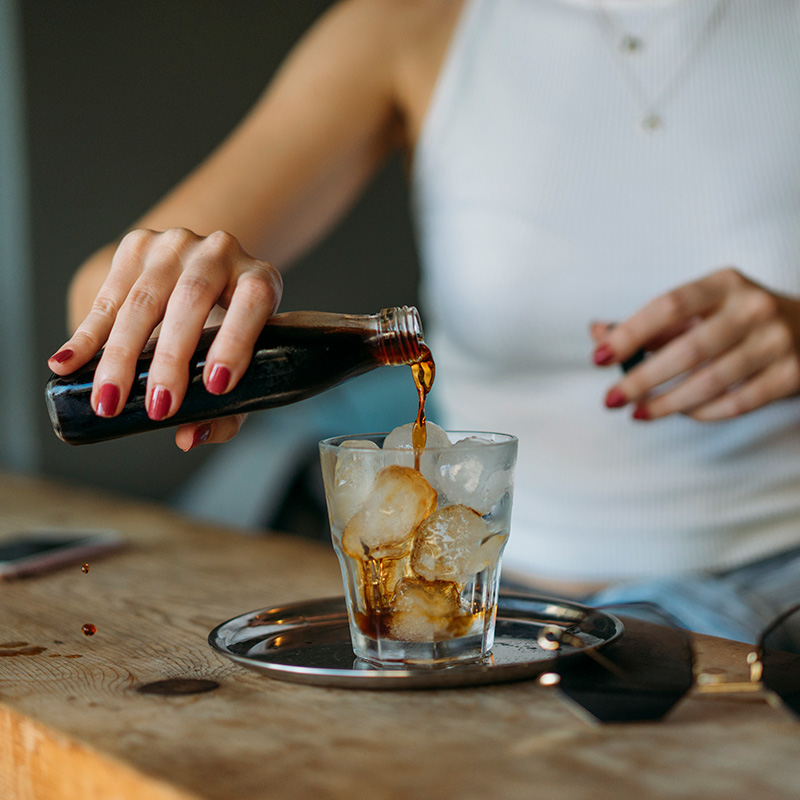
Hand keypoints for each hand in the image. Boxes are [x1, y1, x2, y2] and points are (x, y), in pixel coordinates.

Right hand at [47, 228, 282, 447]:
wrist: (205, 274)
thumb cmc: (231, 333)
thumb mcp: (243, 365)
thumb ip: (229, 408)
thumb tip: (190, 438)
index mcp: (259, 278)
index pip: (253, 301)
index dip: (236, 341)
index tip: (216, 386)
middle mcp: (219, 252)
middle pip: (191, 299)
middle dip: (171, 359)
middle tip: (158, 408)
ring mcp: (175, 245)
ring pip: (143, 300)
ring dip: (121, 356)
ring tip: (108, 401)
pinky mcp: (136, 247)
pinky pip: (107, 297)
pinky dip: (86, 335)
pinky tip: (66, 363)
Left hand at [591, 268, 799, 420]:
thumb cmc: (737, 319)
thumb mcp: (699, 310)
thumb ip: (649, 324)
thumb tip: (598, 334)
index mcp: (723, 284)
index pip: (668, 305)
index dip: (630, 333)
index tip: (599, 357)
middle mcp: (753, 308)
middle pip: (688, 349)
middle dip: (642, 378)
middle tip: (611, 398)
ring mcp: (776, 341)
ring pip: (711, 381)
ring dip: (666, 403)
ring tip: (638, 412)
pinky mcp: (790, 375)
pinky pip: (738, 402)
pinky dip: (703, 412)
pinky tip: (680, 413)